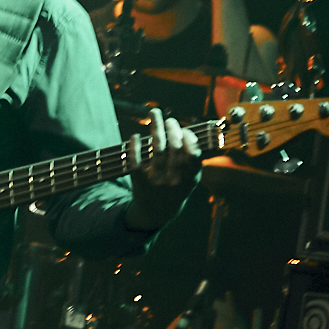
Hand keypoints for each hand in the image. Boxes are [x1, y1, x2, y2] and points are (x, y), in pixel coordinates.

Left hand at [124, 107, 201, 229]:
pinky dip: (134, 148)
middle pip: (174, 148)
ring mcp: (157, 183)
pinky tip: (135, 136)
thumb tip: (185, 130)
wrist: (157, 214)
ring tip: (155, 114)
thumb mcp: (189, 180)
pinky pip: (136, 163)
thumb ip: (190, 160)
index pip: (193, 155)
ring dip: (155, 128)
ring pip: (156, 150)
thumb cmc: (175, 189)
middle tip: (169, 119)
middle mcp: (175, 181)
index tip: (184, 129)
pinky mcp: (140, 184)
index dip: (189, 139)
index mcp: (190, 179)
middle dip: (172, 128)